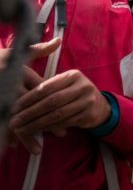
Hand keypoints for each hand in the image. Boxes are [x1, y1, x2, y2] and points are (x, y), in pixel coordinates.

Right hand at [1, 38, 62, 152]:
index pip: (43, 91)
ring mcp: (1, 99)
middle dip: (47, 122)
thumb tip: (58, 41)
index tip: (68, 111)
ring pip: (16, 121)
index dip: (56, 102)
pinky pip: (0, 123)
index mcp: (21, 75)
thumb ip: (39, 49)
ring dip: (27, 135)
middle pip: (33, 109)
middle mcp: (11, 89)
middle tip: (61, 133)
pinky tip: (12, 145)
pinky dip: (6, 135)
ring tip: (37, 148)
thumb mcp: (17, 52)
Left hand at [9, 69, 111, 145]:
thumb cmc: (76, 94)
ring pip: (57, 114)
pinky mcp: (89, 115)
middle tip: (15, 121)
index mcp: (73, 75)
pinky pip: (64, 123)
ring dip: (37, 123)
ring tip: (23, 129)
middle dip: (30, 113)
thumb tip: (21, 100)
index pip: (47, 86)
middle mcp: (83, 86)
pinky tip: (38, 130)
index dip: (28, 98)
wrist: (100, 106)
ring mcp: (88, 101)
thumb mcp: (66, 84)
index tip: (14, 107)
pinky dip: (49, 128)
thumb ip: (49, 87)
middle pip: (51, 101)